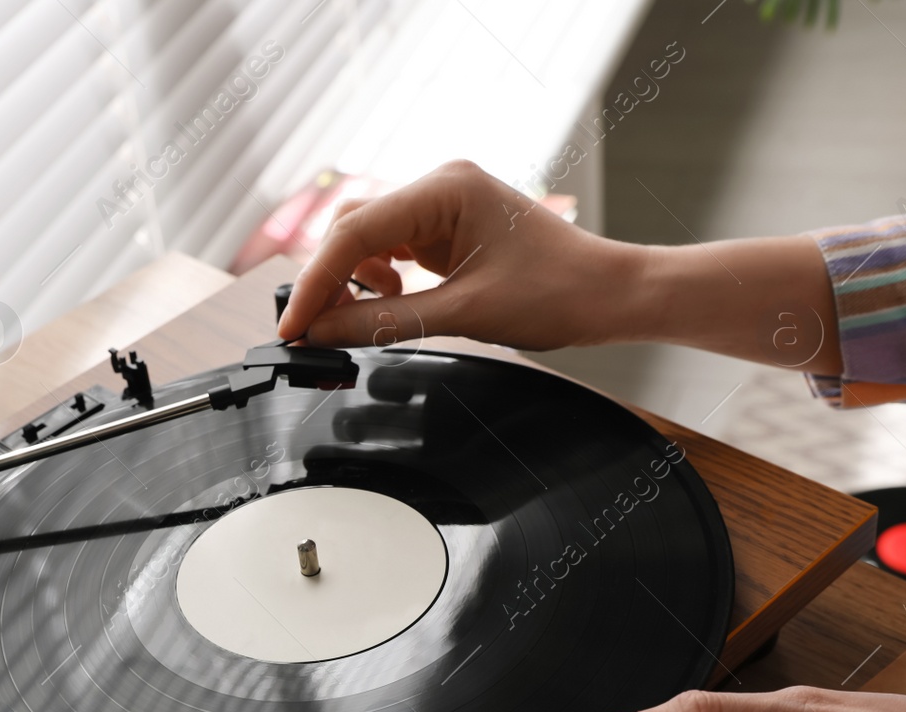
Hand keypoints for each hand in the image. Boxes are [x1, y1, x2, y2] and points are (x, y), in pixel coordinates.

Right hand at [276, 159, 843, 375]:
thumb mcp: (462, 314)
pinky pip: (393, 251)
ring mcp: (444, 206)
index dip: (316, 282)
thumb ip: (382, 321)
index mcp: (446, 188)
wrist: (612, 296)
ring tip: (355, 320)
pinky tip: (388, 304)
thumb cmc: (559, 292)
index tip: (292, 325)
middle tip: (307, 332)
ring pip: (369, 241)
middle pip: (354, 230)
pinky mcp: (448, 229)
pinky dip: (378, 282)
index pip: (356, 232)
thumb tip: (322, 331)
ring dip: (353, 282)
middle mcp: (440, 186)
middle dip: (328, 281)